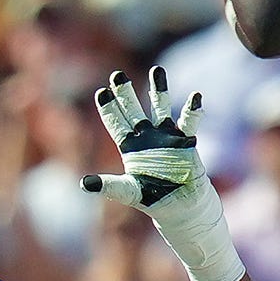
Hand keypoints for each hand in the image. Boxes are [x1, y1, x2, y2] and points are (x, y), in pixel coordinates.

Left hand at [83, 70, 241, 280]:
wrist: (182, 210)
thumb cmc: (155, 201)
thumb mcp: (129, 193)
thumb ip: (109, 186)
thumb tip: (84, 184)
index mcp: (130, 149)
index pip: (116, 124)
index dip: (109, 109)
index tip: (101, 92)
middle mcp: (147, 139)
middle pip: (134, 110)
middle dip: (126, 93)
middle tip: (117, 75)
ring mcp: (166, 138)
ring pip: (161, 108)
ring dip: (159, 90)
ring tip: (157, 70)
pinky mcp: (186, 142)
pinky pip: (189, 122)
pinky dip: (192, 111)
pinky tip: (195, 97)